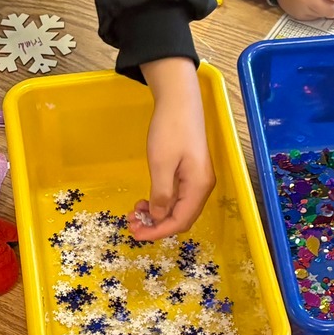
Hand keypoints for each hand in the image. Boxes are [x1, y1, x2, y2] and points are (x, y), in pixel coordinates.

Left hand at [132, 57, 214, 239]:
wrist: (179, 101)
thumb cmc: (170, 129)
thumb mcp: (161, 163)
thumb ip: (161, 193)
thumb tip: (158, 217)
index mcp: (198, 186)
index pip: (180, 221)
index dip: (158, 232)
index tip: (136, 234)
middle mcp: (202, 186)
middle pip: (181, 217)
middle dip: (157, 225)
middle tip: (131, 223)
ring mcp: (197, 179)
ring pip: (178, 208)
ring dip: (157, 214)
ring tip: (135, 211)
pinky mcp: (190, 172)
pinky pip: (177, 196)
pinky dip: (161, 201)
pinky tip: (146, 200)